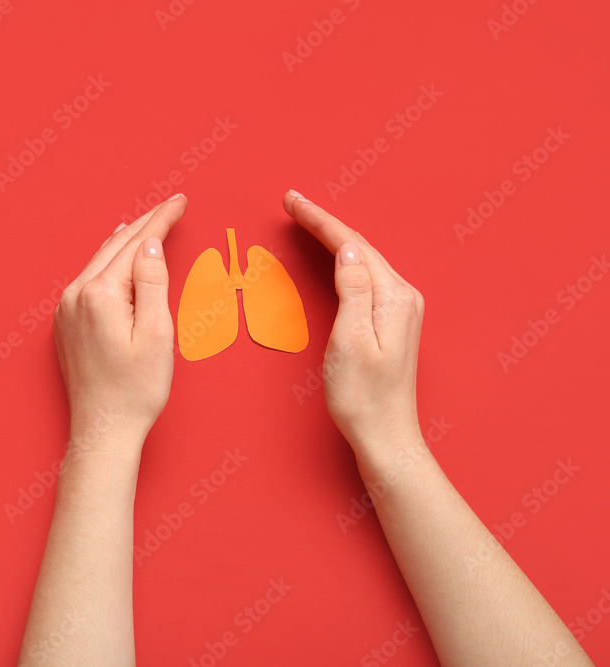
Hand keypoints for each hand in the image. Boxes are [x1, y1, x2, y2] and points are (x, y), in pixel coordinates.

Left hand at [54, 194, 186, 453]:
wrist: (103, 430)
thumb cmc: (135, 390)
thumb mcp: (157, 334)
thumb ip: (153, 282)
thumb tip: (149, 243)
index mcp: (99, 294)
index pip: (135, 244)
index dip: (161, 220)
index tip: (180, 201)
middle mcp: (75, 296)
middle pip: (115, 247)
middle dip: (145, 224)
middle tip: (171, 205)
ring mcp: (66, 310)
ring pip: (100, 261)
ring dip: (125, 241)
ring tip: (146, 222)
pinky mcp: (66, 324)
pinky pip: (89, 280)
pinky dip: (109, 263)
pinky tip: (117, 258)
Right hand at [283, 190, 424, 461]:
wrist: (385, 436)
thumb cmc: (363, 397)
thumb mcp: (351, 341)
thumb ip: (353, 290)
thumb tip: (349, 250)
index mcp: (393, 297)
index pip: (352, 246)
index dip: (320, 221)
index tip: (291, 201)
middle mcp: (403, 297)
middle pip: (360, 247)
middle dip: (325, 223)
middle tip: (292, 203)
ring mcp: (400, 309)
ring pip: (363, 260)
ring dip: (335, 238)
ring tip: (307, 220)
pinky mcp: (391, 321)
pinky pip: (365, 277)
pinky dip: (344, 260)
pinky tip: (334, 255)